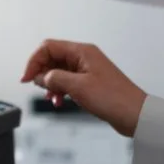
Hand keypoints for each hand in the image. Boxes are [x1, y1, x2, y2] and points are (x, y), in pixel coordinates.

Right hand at [20, 39, 146, 136]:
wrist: (136, 115)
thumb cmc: (114, 98)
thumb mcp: (78, 87)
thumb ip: (54, 78)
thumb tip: (39, 77)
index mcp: (82, 52)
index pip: (48, 47)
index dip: (34, 61)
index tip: (27, 78)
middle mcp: (84, 57)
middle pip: (52, 58)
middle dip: (41, 73)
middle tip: (36, 88)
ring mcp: (87, 70)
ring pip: (58, 71)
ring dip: (50, 83)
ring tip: (51, 97)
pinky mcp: (89, 83)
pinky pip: (67, 81)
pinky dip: (59, 90)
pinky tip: (59, 100)